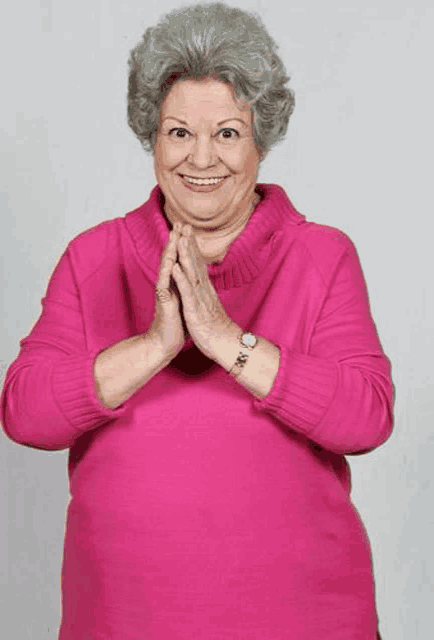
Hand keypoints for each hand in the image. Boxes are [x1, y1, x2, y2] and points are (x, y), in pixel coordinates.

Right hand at [147, 222, 185, 359]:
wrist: (164, 344)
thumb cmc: (175, 326)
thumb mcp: (184, 303)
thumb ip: (186, 290)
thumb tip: (192, 282)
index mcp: (175, 285)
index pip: (179, 260)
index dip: (183, 244)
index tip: (188, 229)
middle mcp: (168, 286)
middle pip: (171, 258)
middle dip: (175, 240)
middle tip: (179, 222)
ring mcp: (164, 293)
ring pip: (166, 268)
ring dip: (170, 251)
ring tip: (174, 235)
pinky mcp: (163, 304)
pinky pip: (164, 285)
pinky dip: (168, 273)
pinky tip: (170, 262)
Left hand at [171, 224, 235, 359]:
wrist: (225, 345)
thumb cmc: (216, 328)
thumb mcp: (210, 307)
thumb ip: (206, 294)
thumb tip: (204, 285)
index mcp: (205, 290)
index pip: (198, 264)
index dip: (192, 247)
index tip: (187, 231)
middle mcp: (203, 290)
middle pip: (195, 262)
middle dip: (189, 243)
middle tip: (184, 224)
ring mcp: (200, 299)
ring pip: (192, 273)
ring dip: (186, 255)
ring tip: (180, 238)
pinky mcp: (195, 310)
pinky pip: (187, 292)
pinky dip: (181, 278)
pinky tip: (175, 266)